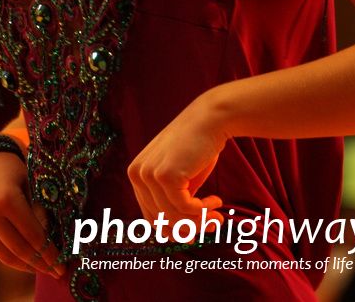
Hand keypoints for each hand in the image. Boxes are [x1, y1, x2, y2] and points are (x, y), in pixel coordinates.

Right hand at [0, 150, 64, 277]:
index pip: (32, 234)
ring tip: (42, 269)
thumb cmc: (13, 169)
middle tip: (56, 272)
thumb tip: (52, 241)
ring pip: (3, 255)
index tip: (62, 264)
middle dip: (39, 263)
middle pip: (18, 249)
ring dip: (24, 265)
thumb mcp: (31, 183)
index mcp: (6, 198)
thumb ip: (41, 211)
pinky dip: (9, 255)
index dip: (49, 252)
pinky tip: (24, 258)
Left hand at [127, 90, 226, 231]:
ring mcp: (148, 174)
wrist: (211, 119)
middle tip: (214, 225)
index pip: (150, 216)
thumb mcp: (180, 178)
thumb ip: (173, 201)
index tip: (196, 234)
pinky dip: (204, 210)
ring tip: (218, 217)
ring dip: (200, 221)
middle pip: (160, 220)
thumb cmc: (199, 147)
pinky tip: (217, 201)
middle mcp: (137, 173)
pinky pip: (185, 208)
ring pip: (173, 217)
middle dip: (189, 228)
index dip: (175, 230)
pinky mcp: (165, 175)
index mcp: (136, 173)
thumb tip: (177, 236)